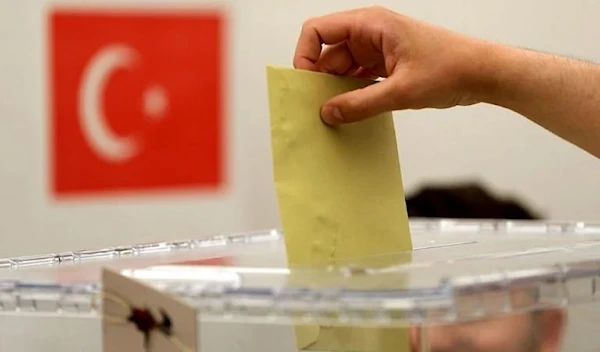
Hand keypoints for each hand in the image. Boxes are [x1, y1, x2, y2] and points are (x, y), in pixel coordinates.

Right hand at [293, 6, 489, 124]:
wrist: (483, 73)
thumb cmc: (451, 68)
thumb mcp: (401, 91)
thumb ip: (360, 104)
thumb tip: (328, 113)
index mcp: (371, 24)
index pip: (318, 30)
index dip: (304, 55)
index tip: (305, 84)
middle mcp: (370, 33)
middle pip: (327, 53)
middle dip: (320, 80)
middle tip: (316, 109)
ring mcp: (378, 49)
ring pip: (342, 68)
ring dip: (336, 89)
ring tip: (333, 115)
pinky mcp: (387, 65)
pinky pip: (358, 77)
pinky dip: (352, 94)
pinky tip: (350, 112)